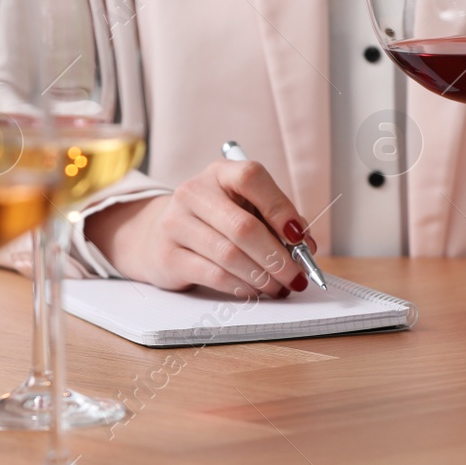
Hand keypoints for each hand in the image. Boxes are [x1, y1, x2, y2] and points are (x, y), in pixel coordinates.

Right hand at [83, 158, 317, 298]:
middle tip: (295, 275)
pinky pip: (213, 275)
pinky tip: (253, 290)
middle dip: (277, 257)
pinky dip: (241, 287)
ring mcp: (176, 223)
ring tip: (278, 287)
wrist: (160, 236)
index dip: (280, 208)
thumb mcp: (244, 209)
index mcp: (220, 173)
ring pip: (229, 255)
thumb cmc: (215, 222)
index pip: (252, 179)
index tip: (300, 237)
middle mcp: (194, 193)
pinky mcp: (167, 256)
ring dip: (261, 277)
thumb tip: (305, 247)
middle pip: (243, 227)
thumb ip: (276, 221)